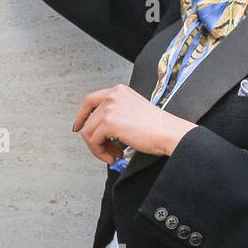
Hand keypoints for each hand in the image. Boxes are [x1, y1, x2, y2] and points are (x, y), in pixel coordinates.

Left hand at [72, 83, 196, 163]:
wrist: (169, 132)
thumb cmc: (158, 126)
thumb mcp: (133, 110)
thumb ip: (116, 113)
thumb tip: (98, 128)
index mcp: (118, 91)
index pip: (90, 100)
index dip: (81, 116)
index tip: (78, 127)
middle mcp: (112, 96)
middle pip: (88, 120)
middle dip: (95, 139)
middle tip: (107, 150)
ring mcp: (109, 108)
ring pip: (88, 132)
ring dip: (99, 148)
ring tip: (113, 155)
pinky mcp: (109, 122)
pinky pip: (93, 141)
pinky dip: (101, 152)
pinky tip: (114, 156)